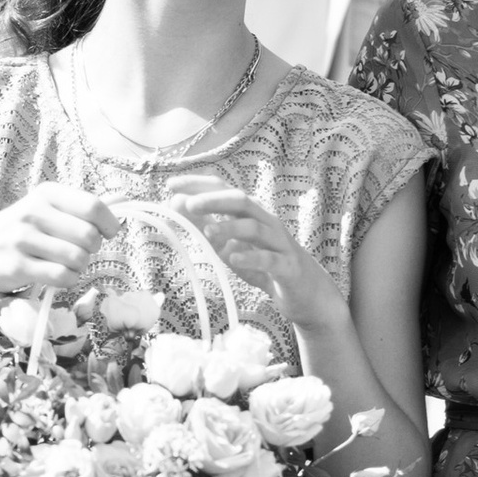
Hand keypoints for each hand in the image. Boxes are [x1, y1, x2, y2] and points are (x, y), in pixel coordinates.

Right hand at [0, 184, 114, 320]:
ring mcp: (23, 239)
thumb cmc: (13, 235)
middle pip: (89, 236)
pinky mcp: (18, 266)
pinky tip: (56, 277)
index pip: (93, 206)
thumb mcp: (39, 211)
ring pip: (78, 258)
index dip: (109, 224)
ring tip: (63, 265)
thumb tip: (122, 202)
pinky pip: (62, 277)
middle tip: (78, 252)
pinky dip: (67, 281)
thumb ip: (75, 209)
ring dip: (78, 268)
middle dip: (91, 250)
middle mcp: (33, 212)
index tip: (108, 233)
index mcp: (44, 194)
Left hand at [157, 176, 342, 335]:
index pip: (225, 190)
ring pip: (255, 228)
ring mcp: (279, 244)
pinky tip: (233, 259)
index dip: (199, 184)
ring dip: (230, 227)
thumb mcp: (231, 245)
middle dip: (215, 200)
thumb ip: (207, 226)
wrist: (306, 292)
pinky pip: (270, 260)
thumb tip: (177, 205)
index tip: (172, 184)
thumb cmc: (266, 264)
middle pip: (242, 201)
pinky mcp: (288, 267)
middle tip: (189, 204)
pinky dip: (251, 258)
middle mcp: (267, 222)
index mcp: (252, 214)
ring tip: (208, 231)